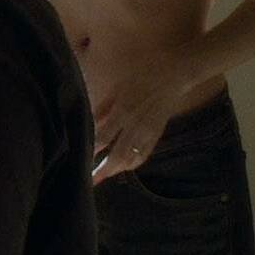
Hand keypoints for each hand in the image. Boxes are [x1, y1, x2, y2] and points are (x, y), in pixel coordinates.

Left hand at [89, 54, 192, 185]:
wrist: (174, 74)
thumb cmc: (142, 74)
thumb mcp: (118, 86)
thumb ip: (104, 107)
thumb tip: (89, 123)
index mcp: (122, 111)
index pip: (103, 138)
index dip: (91, 151)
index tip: (79, 158)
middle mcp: (135, 125)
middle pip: (117, 155)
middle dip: (102, 170)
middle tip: (90, 181)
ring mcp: (148, 132)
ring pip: (132, 158)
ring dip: (116, 170)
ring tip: (103, 176)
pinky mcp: (157, 133)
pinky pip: (145, 153)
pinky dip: (134, 163)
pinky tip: (125, 167)